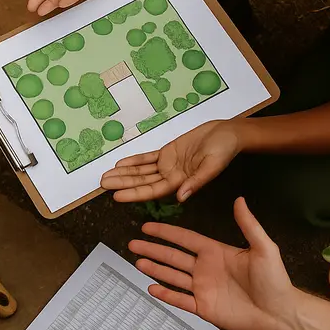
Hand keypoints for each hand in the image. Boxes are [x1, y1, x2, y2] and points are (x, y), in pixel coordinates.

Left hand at [100, 120, 241, 201]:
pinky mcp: (168, 152)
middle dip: (122, 183)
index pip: (153, 191)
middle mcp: (172, 176)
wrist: (228, 132)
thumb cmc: (223, 149)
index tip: (116, 196)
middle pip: (142, 182)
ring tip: (105, 176)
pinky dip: (134, 161)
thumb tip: (181, 197)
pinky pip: (148, 158)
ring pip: (142, 171)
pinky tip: (120, 163)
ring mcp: (169, 164)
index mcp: (182, 182)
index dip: (134, 194)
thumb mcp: (212, 165)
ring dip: (124, 174)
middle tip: (102, 184)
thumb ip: (197, 182)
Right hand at [130, 196, 300, 329]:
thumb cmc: (276, 280)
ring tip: (139, 262)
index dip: (166, 233)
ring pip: (172, 277)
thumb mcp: (264, 248)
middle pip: (173, 257)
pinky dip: (166, 294)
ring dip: (155, 269)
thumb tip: (239, 200)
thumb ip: (248, 224)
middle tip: (133, 244)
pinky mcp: (204, 307)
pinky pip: (180, 300)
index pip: (185, 239)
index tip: (148, 226)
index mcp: (216, 252)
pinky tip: (152, 288)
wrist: (280, 312)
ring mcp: (203, 289)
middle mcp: (206, 269)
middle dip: (153, 249)